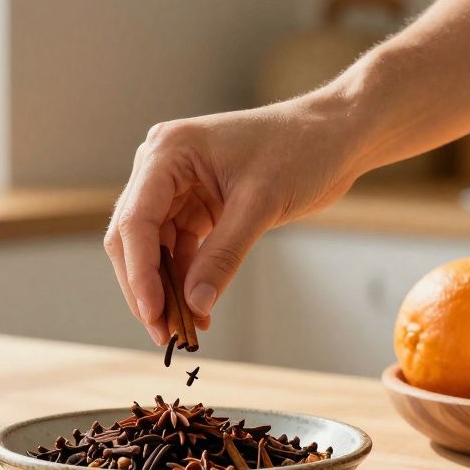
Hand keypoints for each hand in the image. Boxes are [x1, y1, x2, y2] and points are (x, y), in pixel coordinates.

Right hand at [104, 92, 362, 344]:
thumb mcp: (260, 204)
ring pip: (153, 249)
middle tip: (164, 333)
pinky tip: (199, 310)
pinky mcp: (197, 205)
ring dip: (165, 289)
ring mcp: (178, 187)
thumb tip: (195, 305)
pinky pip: (179, 250)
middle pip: (135, 238)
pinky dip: (186, 280)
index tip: (153, 313)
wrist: (334, 136)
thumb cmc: (300, 149)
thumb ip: (223, 256)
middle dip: (146, 287)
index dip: (139, 272)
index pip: (136, 220)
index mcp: (168, 151)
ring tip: (183, 330)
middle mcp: (162, 167)